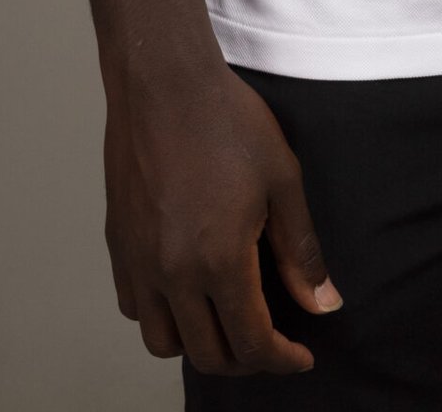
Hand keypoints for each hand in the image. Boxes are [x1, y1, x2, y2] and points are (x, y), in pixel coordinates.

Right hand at [102, 54, 342, 376]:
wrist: (164, 81)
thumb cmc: (226, 121)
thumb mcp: (282, 180)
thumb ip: (300, 251)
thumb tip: (323, 304)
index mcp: (218, 260)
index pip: (252, 343)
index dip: (283, 360)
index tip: (301, 356)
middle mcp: (171, 273)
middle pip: (208, 355)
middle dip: (246, 359)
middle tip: (271, 341)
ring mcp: (138, 261)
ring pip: (162, 342)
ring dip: (199, 343)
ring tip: (226, 319)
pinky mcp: (117, 244)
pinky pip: (134, 307)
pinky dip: (161, 314)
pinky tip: (185, 290)